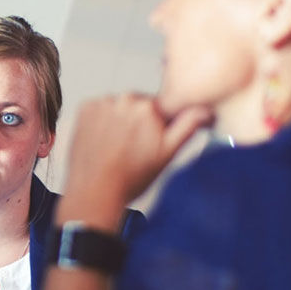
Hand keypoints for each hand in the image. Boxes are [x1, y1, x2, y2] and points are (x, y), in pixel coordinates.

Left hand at [58, 93, 210, 229]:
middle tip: (134, 148)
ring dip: (119, 121)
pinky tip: (103, 141)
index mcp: (148, 107)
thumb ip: (188, 126)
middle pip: (139, 106)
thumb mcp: (168, 154)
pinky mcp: (85, 108)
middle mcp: (124, 99)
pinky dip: (101, 121)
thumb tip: (205, 110)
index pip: (161, 108)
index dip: (159, 125)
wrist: (94, 190)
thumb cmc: (130, 177)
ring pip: (118, 107)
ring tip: (116, 147)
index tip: (152, 139)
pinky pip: (99, 109)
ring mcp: (102, 103)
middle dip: (139, 122)